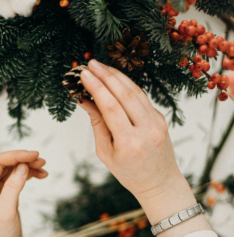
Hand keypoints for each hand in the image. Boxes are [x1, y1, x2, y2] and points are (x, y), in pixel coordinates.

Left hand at [0, 150, 47, 236]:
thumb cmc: (0, 236)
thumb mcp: (6, 212)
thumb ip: (12, 187)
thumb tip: (22, 165)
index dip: (16, 155)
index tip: (34, 155)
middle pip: (5, 164)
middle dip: (23, 159)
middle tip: (42, 161)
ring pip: (12, 170)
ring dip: (28, 166)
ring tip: (43, 168)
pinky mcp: (4, 195)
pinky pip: (16, 179)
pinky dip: (28, 175)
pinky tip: (40, 175)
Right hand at [79, 60, 210, 235]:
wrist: (159, 182)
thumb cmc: (128, 172)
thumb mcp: (106, 153)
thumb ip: (97, 124)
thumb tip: (86, 100)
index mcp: (130, 143)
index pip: (110, 107)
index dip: (97, 87)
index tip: (84, 74)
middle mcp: (147, 129)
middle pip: (125, 94)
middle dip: (106, 75)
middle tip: (91, 63)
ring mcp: (157, 122)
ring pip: (135, 91)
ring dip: (117, 76)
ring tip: (101, 66)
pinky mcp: (160, 117)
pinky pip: (142, 97)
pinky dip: (127, 84)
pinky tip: (115, 77)